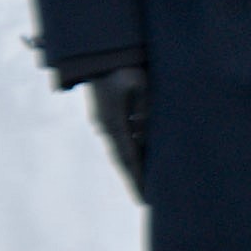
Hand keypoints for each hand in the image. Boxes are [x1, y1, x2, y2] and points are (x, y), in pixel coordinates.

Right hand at [74, 58, 148, 204]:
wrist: (100, 50)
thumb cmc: (122, 65)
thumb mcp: (139, 84)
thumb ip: (145, 108)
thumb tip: (146, 133)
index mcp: (112, 123)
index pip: (128, 158)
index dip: (138, 179)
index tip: (145, 200)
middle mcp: (106, 126)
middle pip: (124, 159)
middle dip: (136, 179)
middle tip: (148, 200)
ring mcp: (106, 120)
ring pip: (125, 148)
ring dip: (136, 165)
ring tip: (149, 185)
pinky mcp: (109, 113)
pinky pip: (124, 137)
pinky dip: (135, 149)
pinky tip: (145, 157)